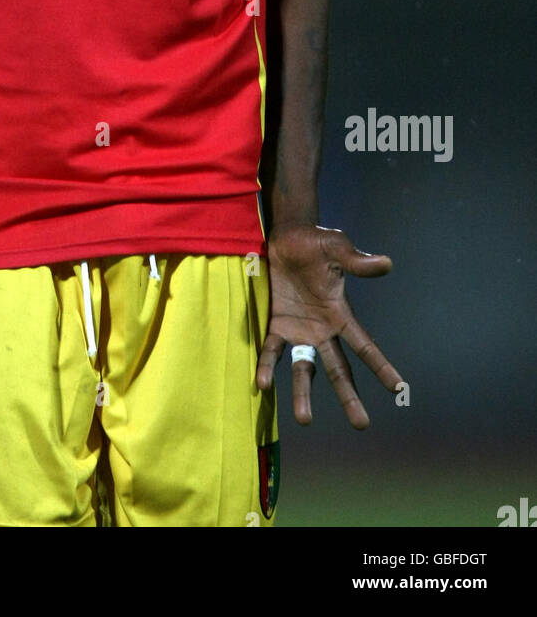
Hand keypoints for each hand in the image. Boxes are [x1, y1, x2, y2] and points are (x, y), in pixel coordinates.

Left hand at [255, 223, 403, 428]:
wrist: (286, 236)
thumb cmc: (316, 242)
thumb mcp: (337, 248)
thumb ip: (356, 261)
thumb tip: (386, 264)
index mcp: (341, 314)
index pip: (365, 346)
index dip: (381, 367)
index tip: (399, 389)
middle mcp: (323, 330)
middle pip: (339, 369)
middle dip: (349, 396)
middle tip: (362, 424)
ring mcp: (299, 331)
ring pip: (304, 369)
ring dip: (304, 394)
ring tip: (305, 420)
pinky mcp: (276, 324)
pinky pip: (271, 350)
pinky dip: (267, 366)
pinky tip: (262, 383)